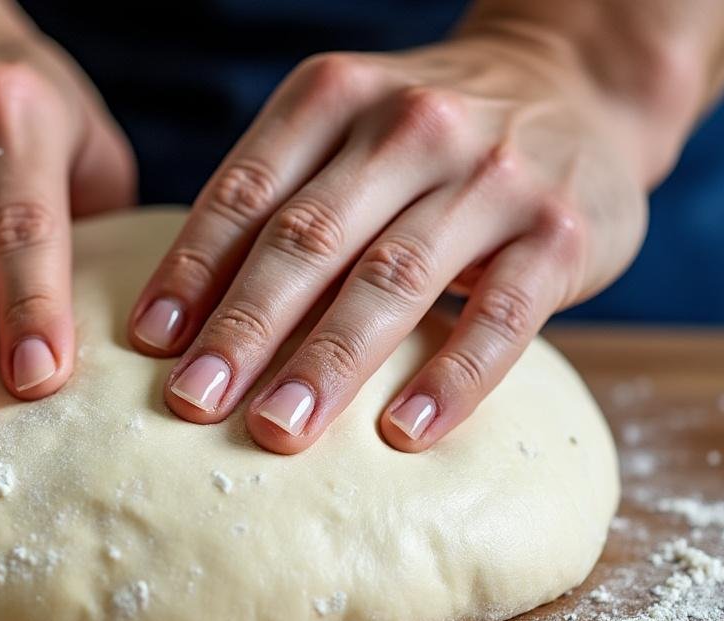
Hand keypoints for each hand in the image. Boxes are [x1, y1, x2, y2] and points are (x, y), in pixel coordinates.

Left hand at [128, 34, 649, 453]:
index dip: (192, 268)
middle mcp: (409, 126)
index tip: (149, 343)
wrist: (574, 84)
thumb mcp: (345, 132)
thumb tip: (178, 319)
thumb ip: (277, 201)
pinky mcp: (561, 232)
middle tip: (193, 401)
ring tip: (277, 428)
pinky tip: (403, 433)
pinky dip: (450, 377)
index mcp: (334, 98)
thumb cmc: (425, 140)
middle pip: (307, 237)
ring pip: (393, 276)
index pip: (246, 191)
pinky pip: (502, 316)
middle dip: (244, 326)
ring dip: (328, 360)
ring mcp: (491, 176)